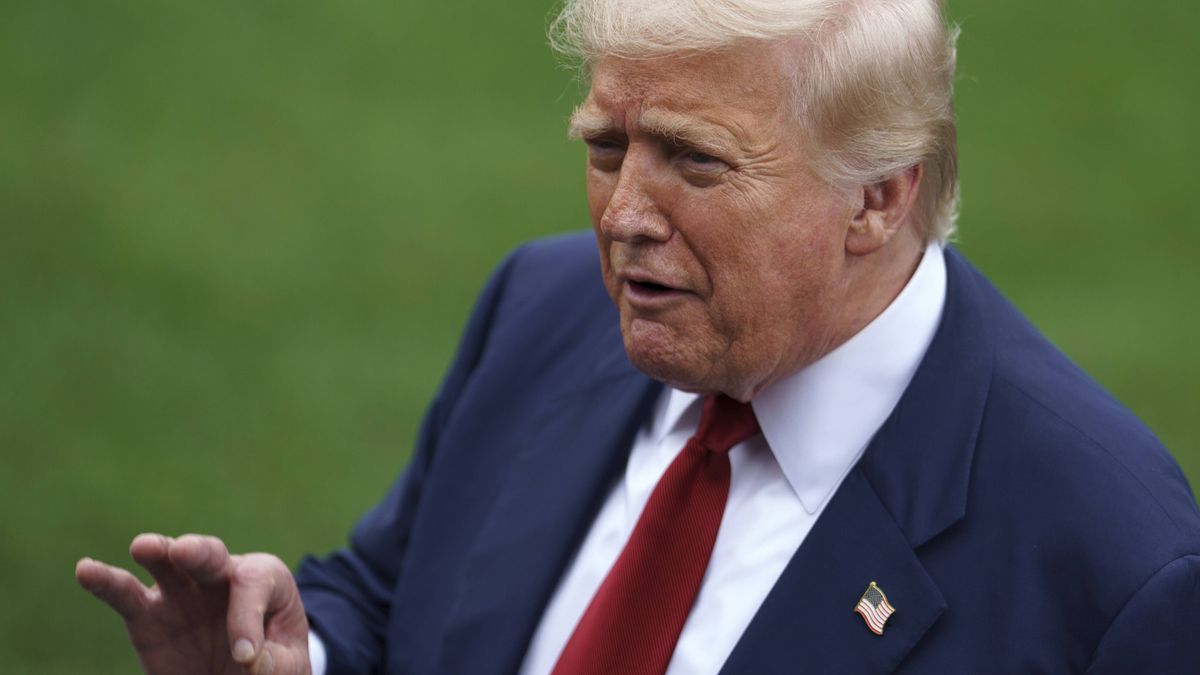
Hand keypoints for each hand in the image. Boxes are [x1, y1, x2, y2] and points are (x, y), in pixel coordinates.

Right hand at [76, 533, 311, 674]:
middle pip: (211, 556)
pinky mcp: (148, 615)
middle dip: (199, 552)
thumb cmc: (273, 664)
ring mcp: (182, 591)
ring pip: (167, 564)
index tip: (246, 656)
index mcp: (264, 579)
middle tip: (185, 551)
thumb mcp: (287, 666)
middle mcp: (221, 575)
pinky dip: (105, 582)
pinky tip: (86, 569)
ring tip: (145, 547)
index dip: (246, 619)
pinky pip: (125, 595)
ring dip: (156, 552)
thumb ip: (273, 661)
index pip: (253, 585)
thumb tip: (250, 659)